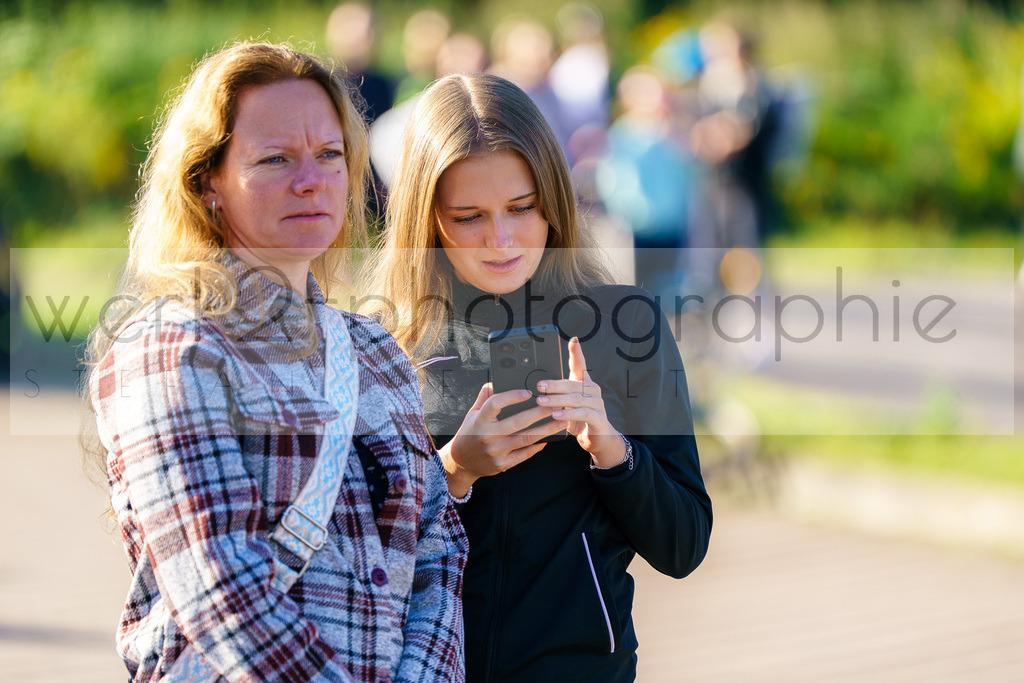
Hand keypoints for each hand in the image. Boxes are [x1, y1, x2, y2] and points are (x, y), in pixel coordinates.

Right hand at [440, 382, 568, 496]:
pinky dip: (537, 446)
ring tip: (561, 422)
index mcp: (480, 420)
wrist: (462, 462)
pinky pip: (524, 454)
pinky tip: (549, 438)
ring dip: (546, 429)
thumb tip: (496, 380)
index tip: (528, 392)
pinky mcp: (503, 464)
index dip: (512, 397)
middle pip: (517, 422)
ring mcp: (496, 452)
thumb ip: (485, 397)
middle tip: (555, 405)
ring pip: (526, 439)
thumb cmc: (470, 434)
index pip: (495, 404)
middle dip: (539, 413)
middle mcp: (488, 436)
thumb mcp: (472, 413)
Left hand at [536, 337, 625, 468]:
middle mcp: (592, 390)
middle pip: (572, 384)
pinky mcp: (599, 418)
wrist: (597, 439)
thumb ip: (557, 393)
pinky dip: (568, 414)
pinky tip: (556, 415)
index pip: (580, 365)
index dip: (577, 352)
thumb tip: (538, 385)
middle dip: (554, 385)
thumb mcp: (567, 404)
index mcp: (584, 383)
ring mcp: (597, 404)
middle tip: (539, 385)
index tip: (573, 340)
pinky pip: (582, 413)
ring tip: (541, 401)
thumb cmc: (579, 419)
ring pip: (575, 399)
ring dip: (557, 400)